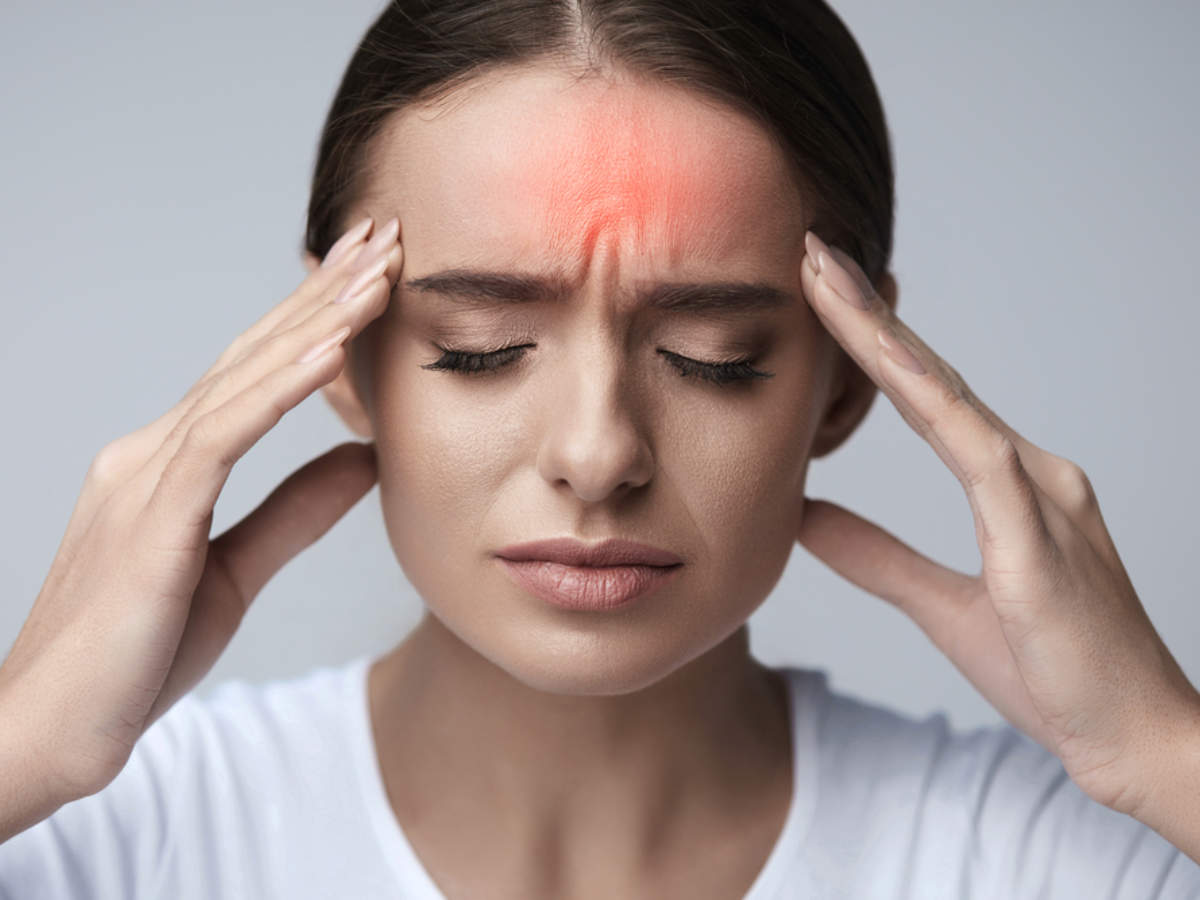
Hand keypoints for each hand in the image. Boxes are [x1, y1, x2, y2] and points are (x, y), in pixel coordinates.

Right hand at [0, 216, 401, 804]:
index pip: (255, 373)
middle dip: (322, 292)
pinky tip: (329, 352)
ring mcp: (144, 478)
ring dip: (315, 321)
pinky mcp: (151, 519)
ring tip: (376, 271)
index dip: (313, 318)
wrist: (54, 732)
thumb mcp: (237, 571)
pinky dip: (280, 390)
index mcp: (170, 463)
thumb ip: (296, 511)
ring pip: (243, 379)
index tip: (368, 273)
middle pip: (252, 354)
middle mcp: (151, 452)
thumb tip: (366, 460)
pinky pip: (224, 438)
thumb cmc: (134, 657)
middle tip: (382, 235)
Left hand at [795, 230, 1199, 818]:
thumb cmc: (1052, 672)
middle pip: (932, 377)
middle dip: (869, 313)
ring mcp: (1043, 496)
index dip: (872, 343)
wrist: (1133, 740)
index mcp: (1010, 483)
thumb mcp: (937, 606)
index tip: (820, 293)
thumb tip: (804, 516)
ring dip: (884, 337)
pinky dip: (933, 407)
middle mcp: (1031, 471)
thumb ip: (875, 555)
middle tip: (813, 252)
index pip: (925, 396)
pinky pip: (979, 459)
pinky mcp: (1040, 540)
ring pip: (948, 398)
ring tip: (830, 280)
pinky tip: (887, 365)